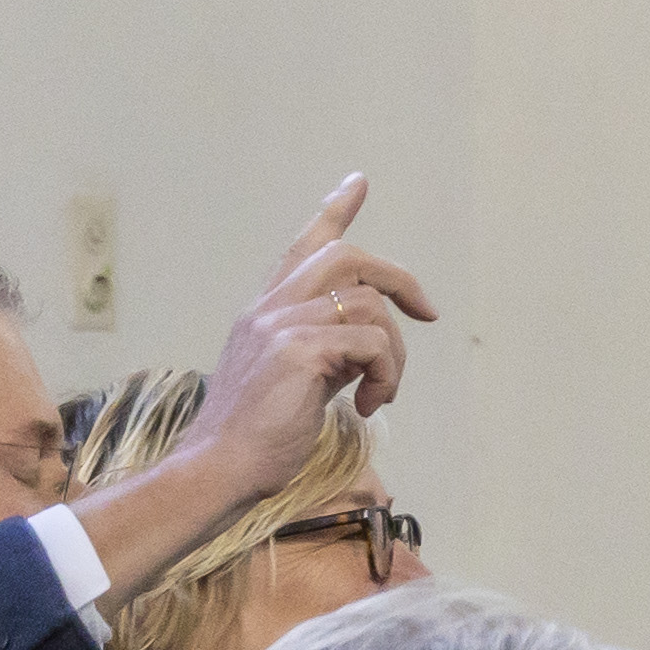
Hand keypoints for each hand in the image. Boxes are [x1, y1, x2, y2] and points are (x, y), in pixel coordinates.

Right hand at [69, 179, 440, 591]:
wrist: (222, 467)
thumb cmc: (261, 435)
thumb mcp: (300, 379)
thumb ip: (330, 349)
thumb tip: (372, 343)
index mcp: (266, 311)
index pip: (303, 247)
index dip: (334, 212)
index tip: (358, 182)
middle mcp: (269, 307)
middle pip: (347, 257)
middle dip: (399, 279)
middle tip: (428, 313)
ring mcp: (279, 325)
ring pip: (370, 307)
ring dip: (394, 355)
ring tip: (380, 393)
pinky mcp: (296, 351)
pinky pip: (372, 344)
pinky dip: (385, 375)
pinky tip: (367, 406)